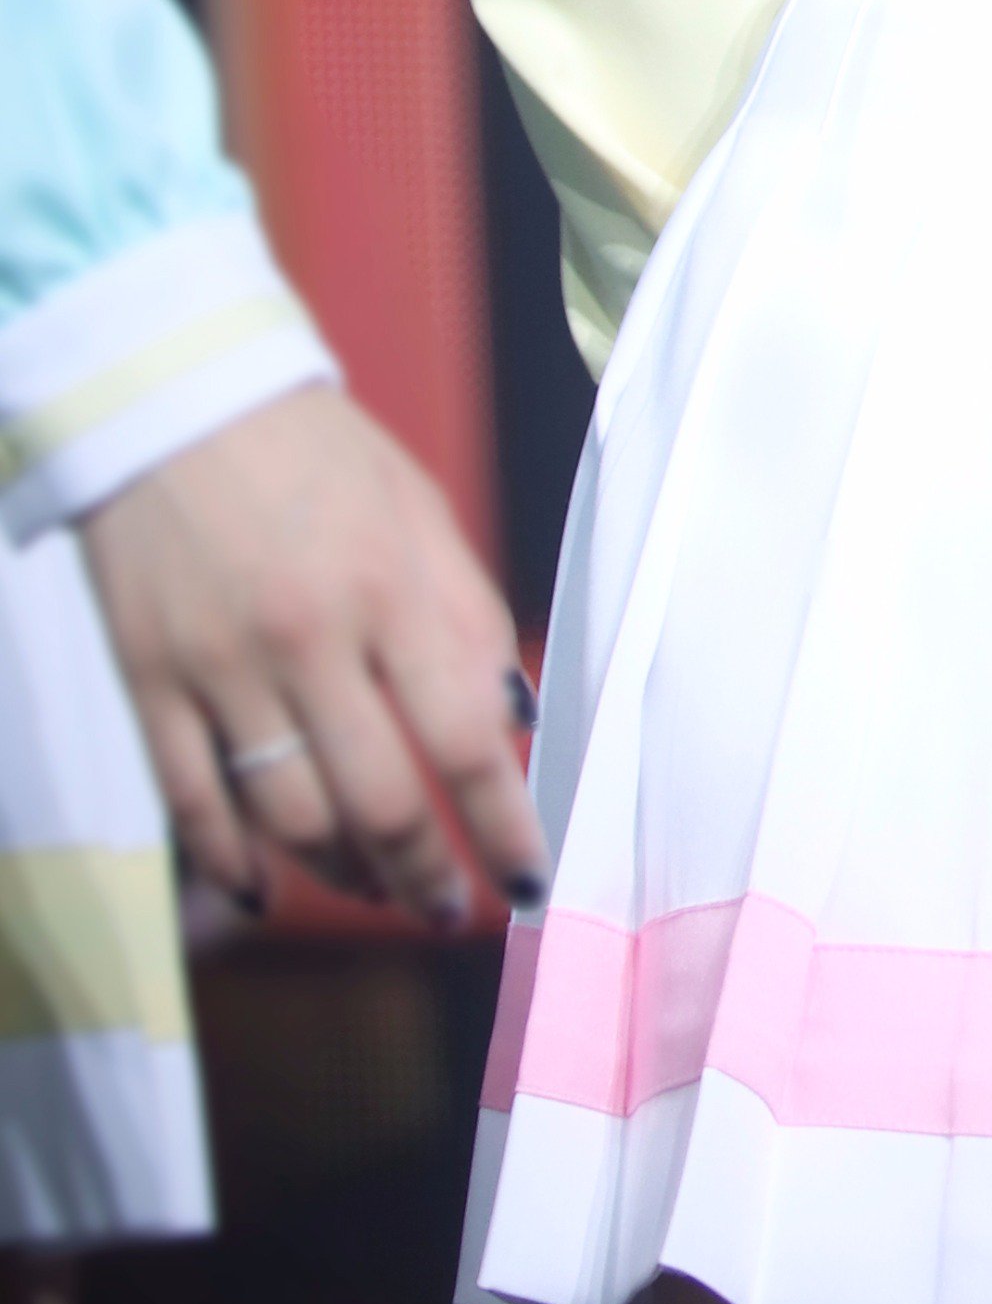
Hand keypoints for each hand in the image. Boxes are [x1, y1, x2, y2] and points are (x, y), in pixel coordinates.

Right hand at [76, 382, 547, 928]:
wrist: (179, 398)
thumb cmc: (318, 455)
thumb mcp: (419, 509)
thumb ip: (467, 614)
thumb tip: (510, 719)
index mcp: (391, 584)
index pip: (462, 736)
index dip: (502, 823)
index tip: (528, 880)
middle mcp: (310, 634)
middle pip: (379, 800)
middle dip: (425, 874)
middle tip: (449, 905)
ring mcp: (223, 665)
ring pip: (292, 818)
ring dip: (345, 876)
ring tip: (377, 890)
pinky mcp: (150, 679)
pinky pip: (195, 803)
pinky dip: (234, 865)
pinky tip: (269, 893)